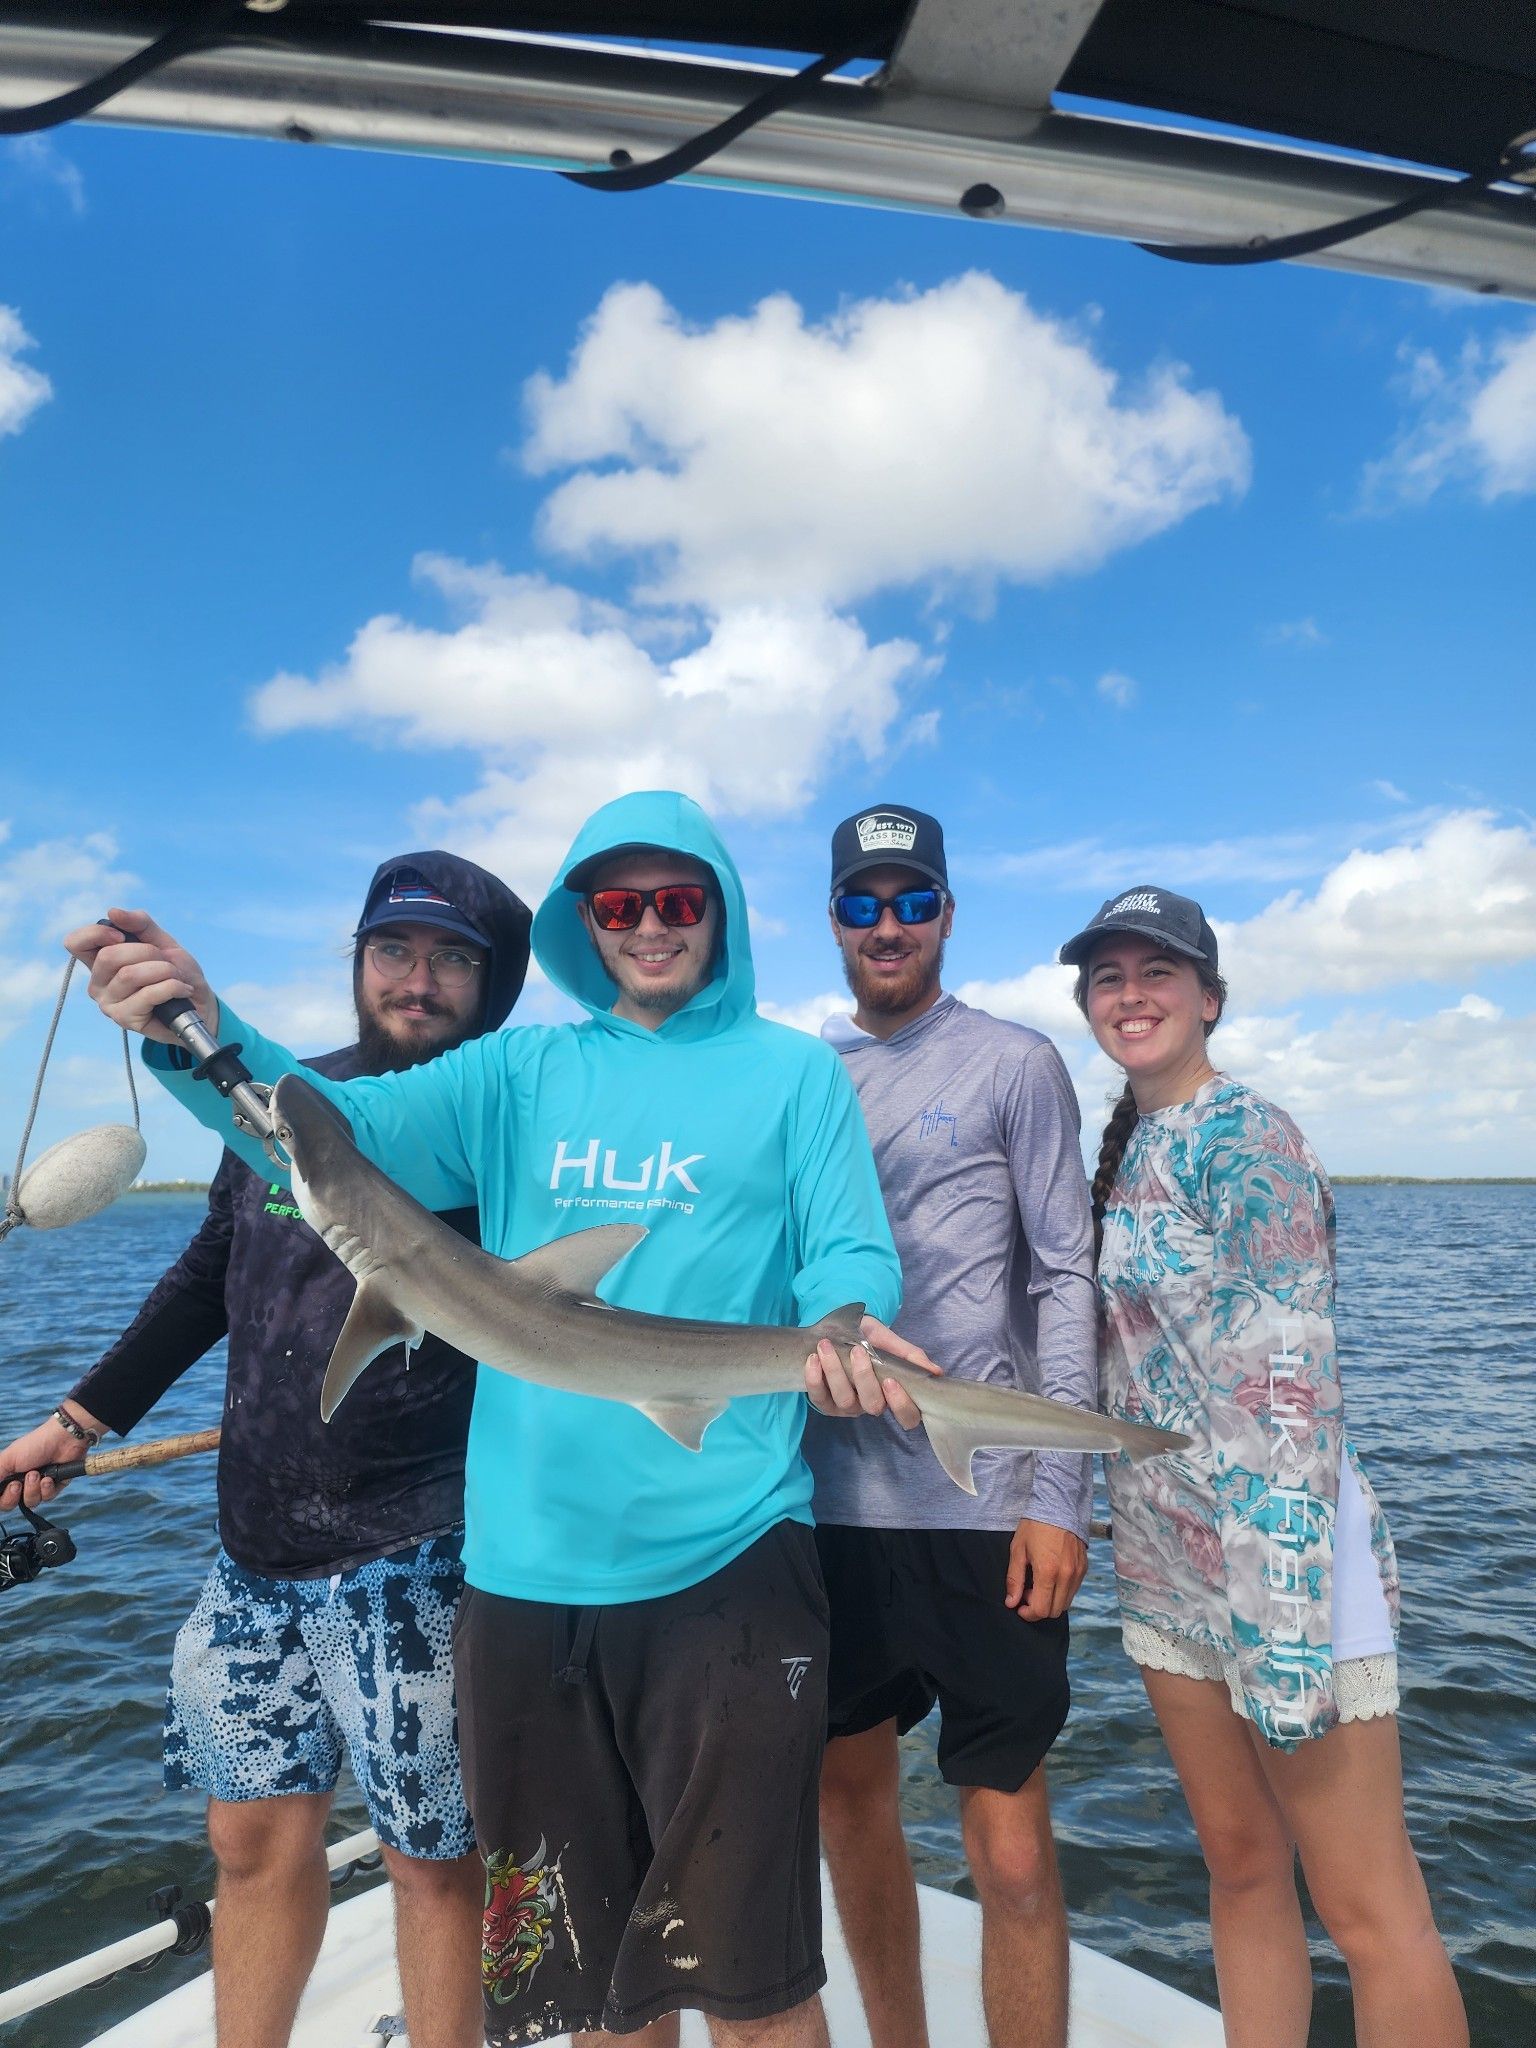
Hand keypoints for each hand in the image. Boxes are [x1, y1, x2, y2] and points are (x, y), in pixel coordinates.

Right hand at [0, 1405, 107, 1511]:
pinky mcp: (55, 1487)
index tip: (11, 1486)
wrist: (62, 1439)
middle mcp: (23, 1483)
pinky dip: (47, 1488)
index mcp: (10, 1476)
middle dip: (14, 1496)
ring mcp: (39, 1486)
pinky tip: (49, 1478)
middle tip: (18, 1483)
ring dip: (33, 1489)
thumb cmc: (34, 1444)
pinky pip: (47, 1498)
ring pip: (31, 1502)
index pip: (1, 1498)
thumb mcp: (8, 1458)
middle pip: (12, 1505)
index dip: (3, 1498)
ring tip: (37, 1474)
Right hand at [62, 907, 216, 1043]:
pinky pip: (149, 994)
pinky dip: (173, 986)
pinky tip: (182, 991)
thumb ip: (139, 924)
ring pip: (130, 975)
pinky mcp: (126, 1020)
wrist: (199, 1003)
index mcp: (100, 962)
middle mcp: (98, 984)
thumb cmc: (177, 972)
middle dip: (147, 952)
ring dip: (164, 970)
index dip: (97, 934)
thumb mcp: (161, 941)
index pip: (75, 943)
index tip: (122, 936)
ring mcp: (109, 1004)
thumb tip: (113, 912)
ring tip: (176, 977)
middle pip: (109, 956)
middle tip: (165, 961)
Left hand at [803, 1315, 940, 1428]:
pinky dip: (815, 1378)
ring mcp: (848, 1406)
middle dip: (864, 1378)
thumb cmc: (866, 1336)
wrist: (835, 1328)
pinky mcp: (825, 1403)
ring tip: (827, 1347)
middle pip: (873, 1406)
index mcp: (893, 1394)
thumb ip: (908, 1354)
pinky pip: (819, 1399)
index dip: (901, 1404)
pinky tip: (813, 1359)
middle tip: (857, 1350)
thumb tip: (935, 1372)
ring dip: (835, 1372)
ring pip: (845, 1401)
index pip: (908, 1416)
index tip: (891, 1379)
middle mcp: (872, 1404)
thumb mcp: (887, 1339)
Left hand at [1005, 1518, 1087, 1620]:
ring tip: (1039, 1584)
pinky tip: (1051, 1578)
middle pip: (1054, 1611)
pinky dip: (1061, 1592)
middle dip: (1038, 1608)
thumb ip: (1014, 1579)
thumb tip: (1011, 1602)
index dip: (1028, 1613)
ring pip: (1066, 1603)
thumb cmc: (1035, 1526)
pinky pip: (1073, 1591)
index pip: (1040, 1609)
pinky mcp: (1084, 1568)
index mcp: (1048, 1572)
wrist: (1059, 1505)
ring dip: (1051, 1601)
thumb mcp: (1018, 1550)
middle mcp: (1066, 1576)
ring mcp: (1078, 1573)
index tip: (1019, 1605)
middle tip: (1027, 1592)